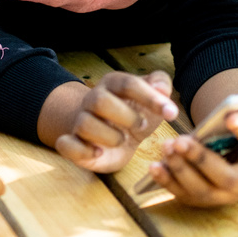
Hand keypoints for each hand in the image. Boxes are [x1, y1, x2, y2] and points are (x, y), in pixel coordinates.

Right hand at [55, 71, 178, 172]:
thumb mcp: (151, 99)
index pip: (128, 84)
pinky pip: (66, 144)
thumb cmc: (134, 113)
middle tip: (142, 125)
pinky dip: (82, 150)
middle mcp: (93, 100)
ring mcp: (80, 122)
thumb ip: (160, 85)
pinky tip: (99, 152)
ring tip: (123, 140)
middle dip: (126, 116)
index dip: (150, 97)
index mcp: (112, 85)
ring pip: (84, 124)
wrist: (112, 136)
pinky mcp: (74, 144)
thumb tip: (162, 87)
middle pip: (100, 101)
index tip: (171, 113)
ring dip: (109, 136)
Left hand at [145, 99, 237, 206]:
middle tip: (180, 140)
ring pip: (201, 189)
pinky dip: (167, 181)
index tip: (231, 115)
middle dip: (202, 159)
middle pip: (225, 176)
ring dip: (181, 168)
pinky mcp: (200, 200)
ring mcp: (222, 196)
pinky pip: (182, 193)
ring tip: (166, 146)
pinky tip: (154, 166)